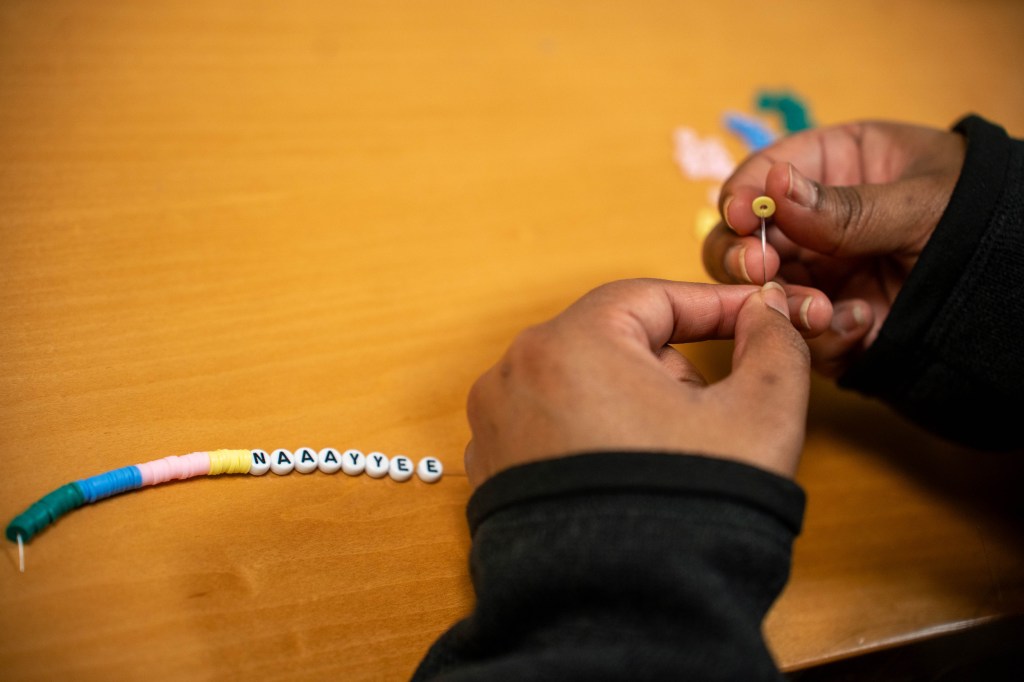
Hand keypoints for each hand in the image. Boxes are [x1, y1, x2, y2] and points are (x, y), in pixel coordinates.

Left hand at [464, 279, 829, 486]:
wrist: (622, 616)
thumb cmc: (683, 511)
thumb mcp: (759, 416)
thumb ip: (774, 346)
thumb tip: (768, 314)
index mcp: (571, 343)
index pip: (652, 298)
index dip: (712, 307)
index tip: (752, 318)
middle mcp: (515, 373)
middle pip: (614, 341)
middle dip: (667, 371)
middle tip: (702, 421)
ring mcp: (495, 423)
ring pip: (583, 384)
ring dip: (630, 405)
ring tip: (660, 458)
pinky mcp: (491, 467)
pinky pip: (551, 426)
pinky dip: (588, 439)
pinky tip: (620, 478)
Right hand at [703, 121, 964, 376]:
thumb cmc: (986, 213)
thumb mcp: (922, 200)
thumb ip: (846, 205)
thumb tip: (773, 189)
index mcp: (828, 169)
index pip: (760, 177)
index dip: (740, 196)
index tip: (739, 216)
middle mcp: (811, 225)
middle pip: (738, 240)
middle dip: (742, 258)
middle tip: (761, 270)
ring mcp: (818, 277)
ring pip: (759, 295)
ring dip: (780, 305)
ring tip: (824, 311)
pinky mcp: (830, 326)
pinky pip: (798, 338)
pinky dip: (819, 338)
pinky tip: (863, 324)